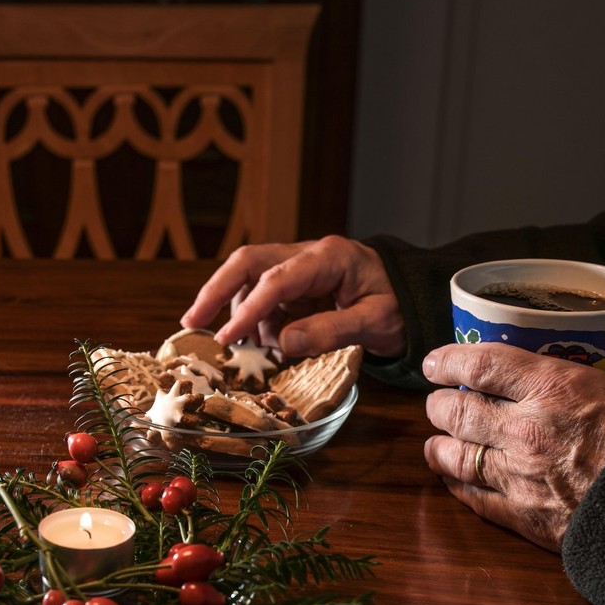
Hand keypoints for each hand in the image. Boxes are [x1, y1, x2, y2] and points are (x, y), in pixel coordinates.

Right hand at [180, 235, 405, 358]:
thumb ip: (331, 330)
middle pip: (248, 263)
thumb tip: (283, 343)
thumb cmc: (400, 306)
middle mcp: (307, 255)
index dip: (249, 309)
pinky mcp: (295, 285)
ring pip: (251, 282)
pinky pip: (264, 300)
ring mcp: (298, 268)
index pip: (276, 279)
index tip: (227, 338)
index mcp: (329, 257)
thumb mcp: (376, 322)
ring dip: (244, 317)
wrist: (414, 296)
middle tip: (190, 324)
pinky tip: (270, 345)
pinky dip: (258, 324)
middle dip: (216, 291)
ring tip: (257, 350)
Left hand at [422, 342, 604, 551]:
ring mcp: (520, 475)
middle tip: (438, 404)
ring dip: (439, 448)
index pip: (479, 365)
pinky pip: (475, 499)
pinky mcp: (526, 517)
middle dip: (439, 406)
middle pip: (456, 411)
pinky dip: (459, 488)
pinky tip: (454, 482)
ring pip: (455, 457)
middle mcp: (525, 427)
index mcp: (554, 386)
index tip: (435, 363)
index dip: (447, 361)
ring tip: (436, 443)